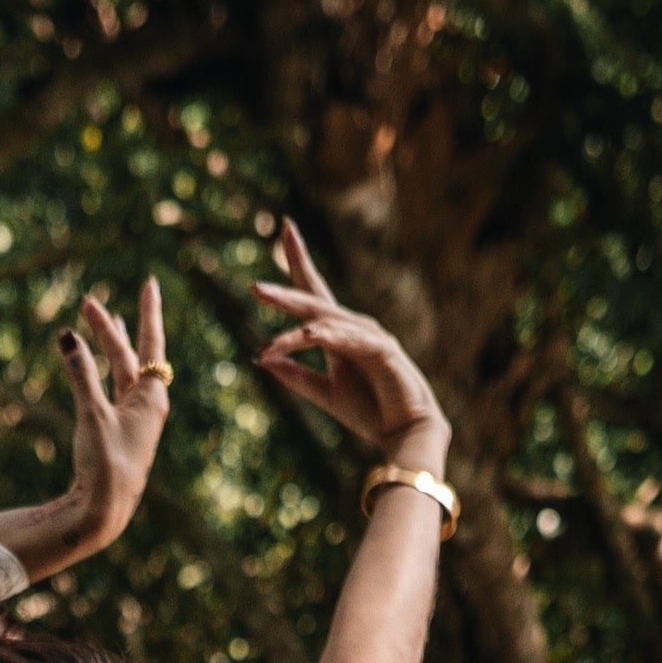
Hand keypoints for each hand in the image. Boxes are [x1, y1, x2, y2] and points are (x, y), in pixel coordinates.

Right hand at [55, 274, 172, 552]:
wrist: (104, 513)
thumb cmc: (106, 465)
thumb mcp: (92, 414)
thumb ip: (80, 373)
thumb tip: (67, 336)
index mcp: (151, 399)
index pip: (150, 345)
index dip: (149, 313)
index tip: (150, 284)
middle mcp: (146, 407)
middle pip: (129, 358)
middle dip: (109, 330)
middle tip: (89, 302)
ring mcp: (132, 421)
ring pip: (121, 374)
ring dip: (108, 348)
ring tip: (102, 322)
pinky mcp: (117, 434)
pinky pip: (111, 391)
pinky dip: (99, 372)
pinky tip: (93, 366)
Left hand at [252, 220, 449, 464]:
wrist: (406, 433)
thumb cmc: (371, 411)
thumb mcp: (325, 394)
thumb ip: (295, 376)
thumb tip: (261, 358)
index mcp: (338, 334)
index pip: (311, 294)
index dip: (297, 262)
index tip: (284, 229)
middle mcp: (352, 327)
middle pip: (314, 298)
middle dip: (287, 284)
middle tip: (255, 285)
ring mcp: (368, 336)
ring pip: (324, 321)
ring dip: (293, 323)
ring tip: (264, 318)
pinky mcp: (381, 350)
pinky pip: (347, 340)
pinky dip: (326, 336)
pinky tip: (308, 335)